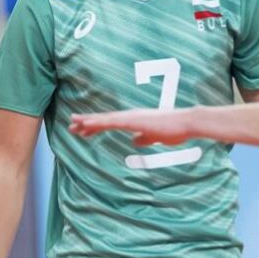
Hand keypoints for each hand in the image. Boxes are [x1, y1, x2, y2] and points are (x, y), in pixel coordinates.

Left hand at [69, 109, 194, 145]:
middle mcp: (130, 116)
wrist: (187, 123)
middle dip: (88, 123)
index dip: (97, 127)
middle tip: (71, 126)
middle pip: (105, 119)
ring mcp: (132, 117)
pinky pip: (112, 122)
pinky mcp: (134, 121)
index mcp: (135, 120)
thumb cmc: (175, 129)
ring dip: (89, 122)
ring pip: (106, 119)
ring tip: (74, 124)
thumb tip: (135, 141)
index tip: (84, 131)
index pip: (112, 123)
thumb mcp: (156, 137)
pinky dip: (99, 122)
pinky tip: (88, 125)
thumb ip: (145, 138)